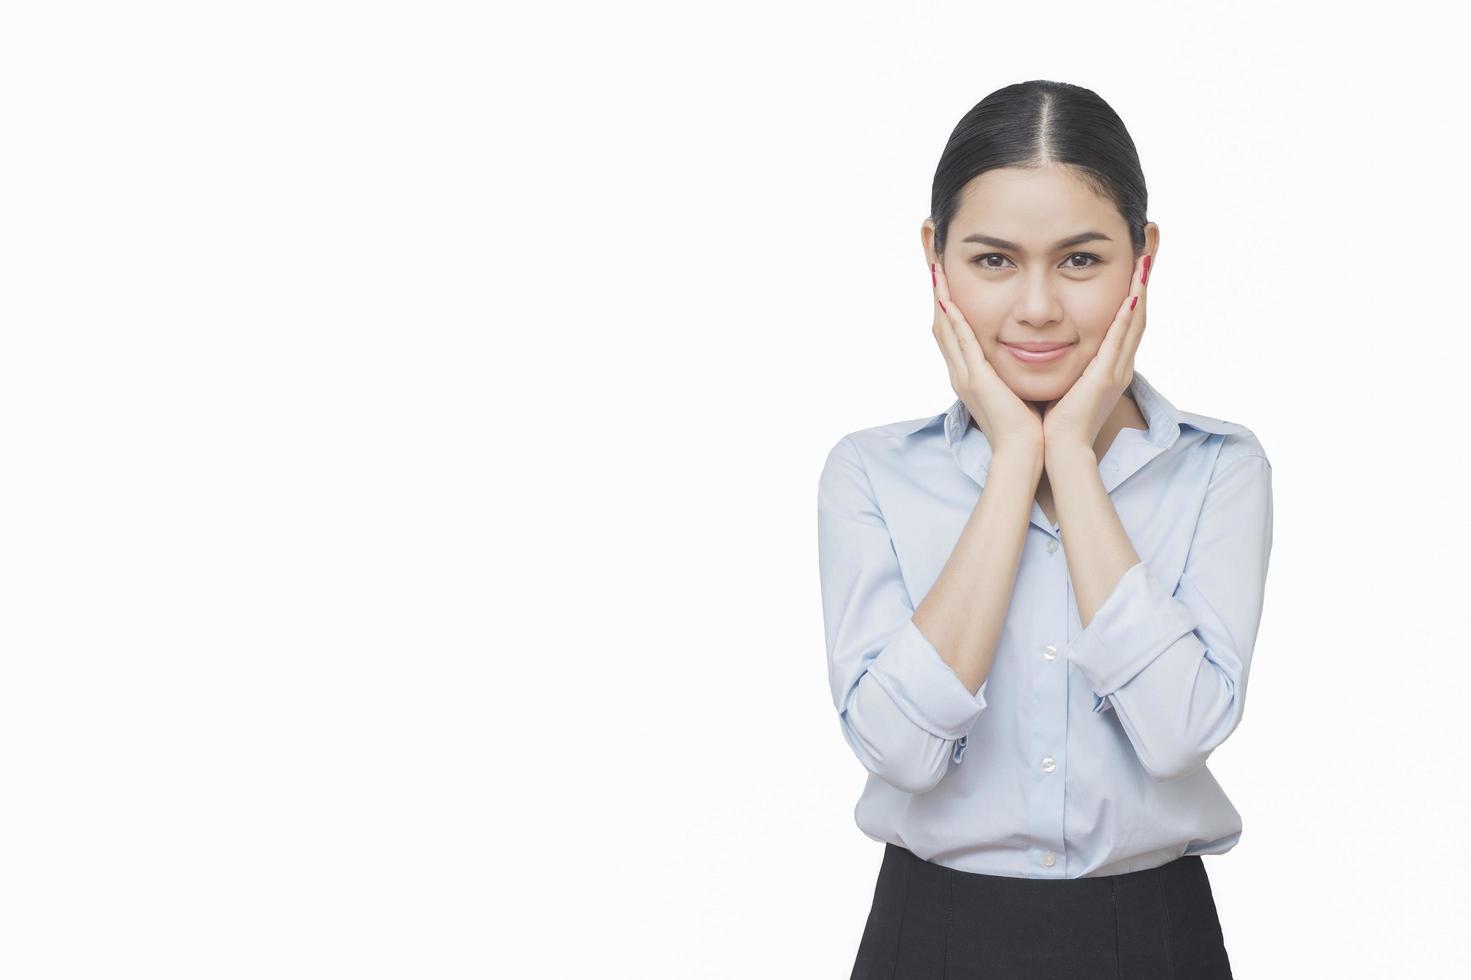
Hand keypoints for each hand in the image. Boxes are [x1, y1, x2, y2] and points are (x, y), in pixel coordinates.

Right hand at [931, 260, 1043, 458]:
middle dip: (936, 293)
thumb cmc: (1025, 424)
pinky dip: (953, 319)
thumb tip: (1027, 350)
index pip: (952, 332)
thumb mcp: (1014, 388)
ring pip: (945, 329)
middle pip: (941, 325)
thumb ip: (1012, 369)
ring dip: (939, 298)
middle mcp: (960, 373)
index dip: (947, 303)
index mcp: (969, 375)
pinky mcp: (975, 379)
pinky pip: (960, 343)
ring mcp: (964, 376)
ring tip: (934, 270)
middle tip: (932, 263)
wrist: (1023, 451)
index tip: (945, 277)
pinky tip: (949, 299)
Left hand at [1040, 252, 1151, 455]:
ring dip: (1142, 286)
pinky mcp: (1107, 377)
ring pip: (1135, 320)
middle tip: (1151, 241)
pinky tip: (1133, 292)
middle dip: (1145, 275)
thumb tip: (1053, 338)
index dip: (1134, 284)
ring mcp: (1117, 370)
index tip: (1138, 254)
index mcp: (1110, 363)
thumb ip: (1068, 358)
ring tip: (1147, 254)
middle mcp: (1120, 363)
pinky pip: (1120, 340)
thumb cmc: (1057, 418)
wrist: (1060, 449)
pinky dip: (1128, 315)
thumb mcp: (1067, 378)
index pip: (1126, 315)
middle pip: (1139, 310)